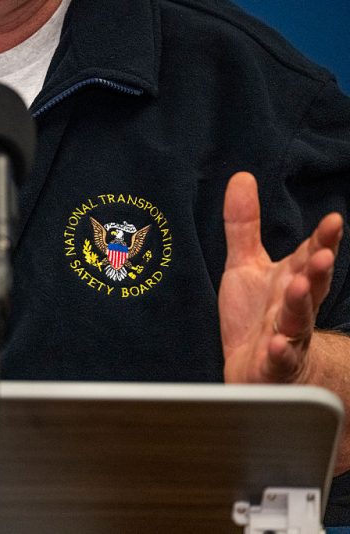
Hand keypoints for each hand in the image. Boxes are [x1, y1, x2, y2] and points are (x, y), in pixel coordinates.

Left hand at [219, 172, 342, 382]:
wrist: (260, 371)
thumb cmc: (257, 315)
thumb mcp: (245, 266)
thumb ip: (244, 226)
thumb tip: (241, 177)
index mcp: (291, 280)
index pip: (309, 256)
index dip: (322, 240)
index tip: (332, 220)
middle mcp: (295, 307)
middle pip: (311, 286)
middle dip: (318, 269)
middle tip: (321, 254)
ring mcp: (286, 336)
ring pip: (299, 320)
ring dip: (300, 304)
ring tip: (299, 287)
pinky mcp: (272, 366)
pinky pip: (278, 359)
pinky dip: (279, 352)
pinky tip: (275, 345)